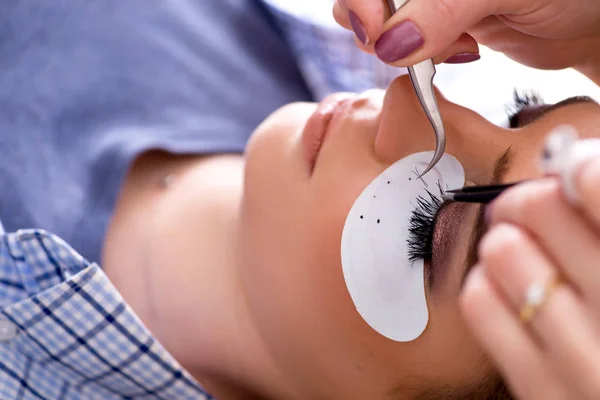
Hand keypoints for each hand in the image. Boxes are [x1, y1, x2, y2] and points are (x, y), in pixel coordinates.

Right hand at [333, 0, 599, 72]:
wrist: (590, 20)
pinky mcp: (439, 23)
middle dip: (377, 27)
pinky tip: (463, 50)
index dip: (362, 0)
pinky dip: (423, 59)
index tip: (376, 33)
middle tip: (408, 48)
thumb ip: (445, 8)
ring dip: (401, 47)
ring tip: (452, 46)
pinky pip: (405, 45)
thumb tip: (390, 43)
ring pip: (380, 25)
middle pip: (366, 0)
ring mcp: (429, 1)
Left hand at [460, 151, 599, 398]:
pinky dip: (485, 283)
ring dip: (504, 241)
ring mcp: (579, 356)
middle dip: (528, 199)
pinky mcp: (537, 387)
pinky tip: (507, 292)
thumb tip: (573, 167)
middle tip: (533, 209)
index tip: (573, 172)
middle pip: (538, 206)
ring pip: (501, 249)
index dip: (578, 166)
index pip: (596, 184)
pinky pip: (479, 303)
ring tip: (524, 255)